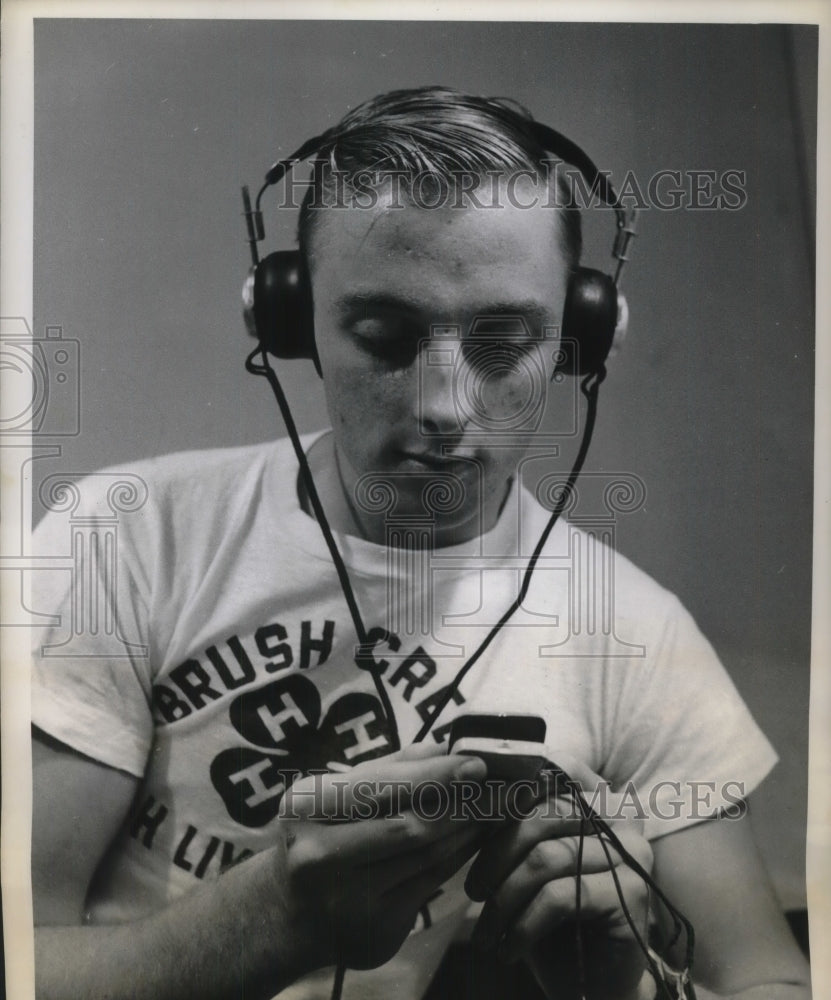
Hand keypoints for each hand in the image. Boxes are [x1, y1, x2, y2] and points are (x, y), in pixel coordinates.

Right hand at [273, 744, 487, 972]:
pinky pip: (431, 883)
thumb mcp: (333, 793)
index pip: (382, 788)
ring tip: (496, 806)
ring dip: (468, 828)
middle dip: (463, 802)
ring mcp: (347, 899)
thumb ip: (388, 768)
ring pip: (427, 856)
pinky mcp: (375, 930)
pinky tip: (475, 837)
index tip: (478, 762)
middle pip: (410, 825)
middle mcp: (320, 856)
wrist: (288, 911)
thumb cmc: (318, 834)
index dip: (436, 776)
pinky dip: (458, 856)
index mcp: (308, 807)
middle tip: (503, 785)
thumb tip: (445, 746)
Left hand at [464, 756, 653, 999]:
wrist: (594, 980)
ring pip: (545, 859)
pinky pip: (559, 897)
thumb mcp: (530, 857)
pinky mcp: (630, 893)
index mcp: (597, 795)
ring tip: (486, 931)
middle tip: (473, 891)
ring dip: (504, 899)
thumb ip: (515, 819)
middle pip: (542, 815)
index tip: (473, 810)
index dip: (512, 783)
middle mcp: (620, 815)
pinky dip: (524, 925)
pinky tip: (508, 948)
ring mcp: (631, 852)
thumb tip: (468, 789)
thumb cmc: (553, 913)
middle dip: (496, 855)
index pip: (554, 767)